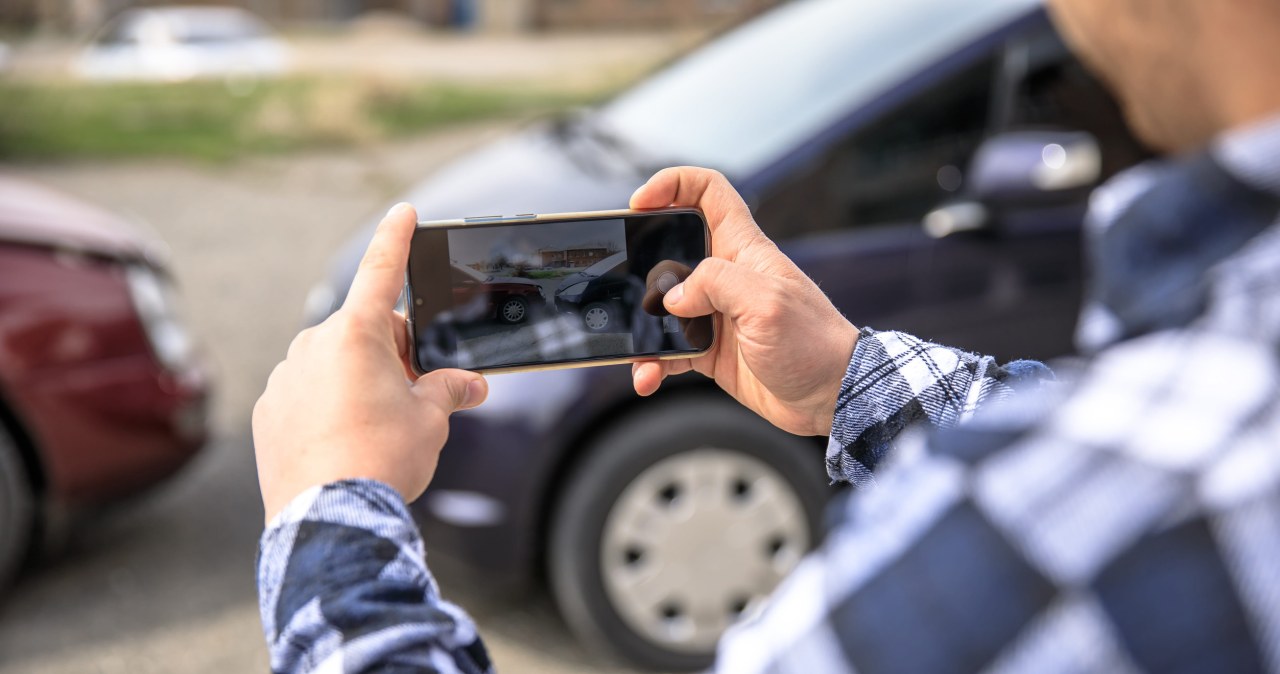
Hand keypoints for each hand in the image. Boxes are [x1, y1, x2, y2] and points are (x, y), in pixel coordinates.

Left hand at [252, 203, 487, 522]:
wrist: (329, 516)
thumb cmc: (383, 459)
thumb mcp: (431, 420)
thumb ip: (449, 390)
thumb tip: (470, 385)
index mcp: (356, 334)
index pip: (381, 270)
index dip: (396, 238)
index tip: (403, 211)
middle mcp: (313, 346)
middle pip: (364, 333)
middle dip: (391, 354)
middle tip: (413, 396)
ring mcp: (285, 378)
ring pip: (333, 365)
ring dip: (357, 382)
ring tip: (374, 431)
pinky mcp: (268, 412)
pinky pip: (305, 396)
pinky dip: (327, 410)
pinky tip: (342, 445)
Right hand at [630, 168, 858, 436]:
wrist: (831, 396)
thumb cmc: (814, 344)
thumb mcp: (767, 304)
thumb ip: (716, 285)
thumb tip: (672, 297)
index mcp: (743, 249)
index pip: (708, 192)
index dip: (673, 184)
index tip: (641, 202)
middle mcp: (726, 276)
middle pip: (671, 248)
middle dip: (639, 259)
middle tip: (619, 278)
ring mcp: (716, 313)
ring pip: (661, 306)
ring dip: (641, 325)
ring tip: (634, 349)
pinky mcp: (710, 348)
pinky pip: (667, 350)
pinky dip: (652, 363)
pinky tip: (648, 378)